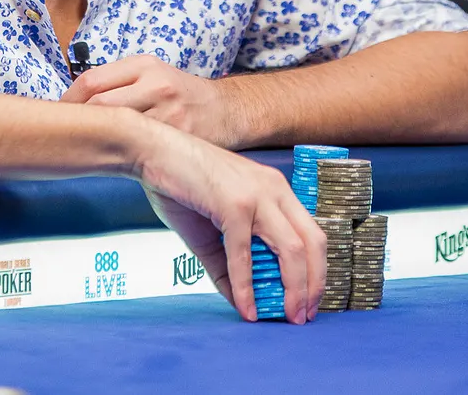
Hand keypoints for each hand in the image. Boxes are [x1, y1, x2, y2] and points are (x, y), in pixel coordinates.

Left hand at [62, 55, 240, 147]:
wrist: (226, 111)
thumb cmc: (181, 93)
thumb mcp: (152, 73)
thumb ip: (118, 82)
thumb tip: (73, 101)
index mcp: (145, 66)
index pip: (91, 82)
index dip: (68, 101)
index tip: (57, 115)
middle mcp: (157, 86)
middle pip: (100, 106)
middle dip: (78, 123)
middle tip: (65, 136)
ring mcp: (170, 114)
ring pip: (118, 130)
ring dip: (97, 142)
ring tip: (84, 150)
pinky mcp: (180, 138)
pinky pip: (141, 150)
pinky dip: (123, 156)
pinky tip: (114, 161)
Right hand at [132, 120, 324, 324]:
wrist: (151, 151)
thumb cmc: (180, 184)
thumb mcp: (210, 231)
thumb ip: (226, 266)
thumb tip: (239, 303)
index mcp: (275, 190)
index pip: (311, 234)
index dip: (317, 270)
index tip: (308, 300)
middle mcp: (274, 190)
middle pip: (313, 243)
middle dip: (315, 284)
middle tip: (304, 316)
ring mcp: (256, 196)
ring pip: (292, 249)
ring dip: (294, 288)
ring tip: (288, 316)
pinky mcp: (233, 205)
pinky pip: (244, 254)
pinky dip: (246, 287)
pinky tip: (246, 308)